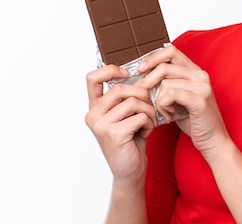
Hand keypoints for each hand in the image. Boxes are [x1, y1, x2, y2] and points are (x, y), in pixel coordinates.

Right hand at [85, 64, 157, 184]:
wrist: (130, 171)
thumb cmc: (130, 142)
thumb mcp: (126, 115)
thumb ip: (126, 97)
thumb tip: (142, 75)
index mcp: (95, 108)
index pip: (93, 78)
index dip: (110, 70)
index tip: (128, 74)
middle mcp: (93, 115)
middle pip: (120, 89)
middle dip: (141, 95)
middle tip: (148, 108)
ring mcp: (101, 125)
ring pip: (133, 102)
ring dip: (148, 112)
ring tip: (147, 123)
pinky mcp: (114, 134)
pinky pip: (139, 117)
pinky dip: (148, 124)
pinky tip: (145, 133)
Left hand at [136, 45, 230, 159]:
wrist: (213, 141)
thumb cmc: (194, 121)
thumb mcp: (178, 98)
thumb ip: (167, 84)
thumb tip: (143, 75)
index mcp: (195, 71)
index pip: (171, 51)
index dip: (153, 57)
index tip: (140, 68)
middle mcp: (200, 75)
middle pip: (164, 66)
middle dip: (148, 80)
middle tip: (142, 94)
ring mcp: (202, 86)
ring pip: (165, 83)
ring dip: (158, 100)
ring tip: (163, 112)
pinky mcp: (200, 99)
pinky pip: (170, 95)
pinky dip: (163, 106)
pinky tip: (168, 116)